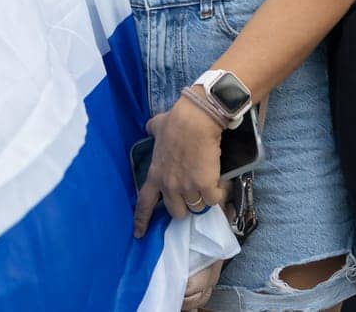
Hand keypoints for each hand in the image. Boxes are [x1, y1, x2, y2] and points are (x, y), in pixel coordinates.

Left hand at [133, 93, 225, 237]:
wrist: (195, 121)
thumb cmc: (175, 122)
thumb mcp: (157, 127)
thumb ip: (152, 131)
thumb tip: (150, 128)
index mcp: (155, 174)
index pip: (145, 203)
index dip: (142, 220)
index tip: (139, 234)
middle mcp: (169, 186)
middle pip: (177, 213)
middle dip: (185, 206)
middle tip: (191, 193)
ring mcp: (187, 188)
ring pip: (197, 207)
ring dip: (202, 198)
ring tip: (206, 182)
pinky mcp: (205, 186)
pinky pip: (213, 200)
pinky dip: (216, 193)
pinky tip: (216, 182)